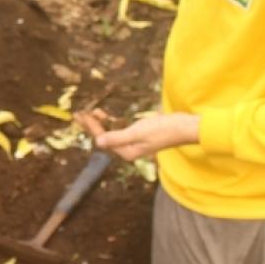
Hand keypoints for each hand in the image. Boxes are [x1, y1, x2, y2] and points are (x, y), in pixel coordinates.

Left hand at [76, 109, 199, 161]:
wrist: (184, 127)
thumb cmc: (162, 130)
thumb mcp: (138, 133)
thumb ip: (117, 137)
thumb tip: (98, 141)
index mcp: (127, 152)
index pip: (103, 138)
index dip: (91, 126)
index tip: (81, 114)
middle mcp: (129, 150)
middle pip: (105, 137)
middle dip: (92, 125)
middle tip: (80, 112)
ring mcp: (134, 143)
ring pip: (111, 133)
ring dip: (101, 123)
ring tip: (92, 111)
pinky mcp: (139, 135)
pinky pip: (120, 129)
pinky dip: (112, 122)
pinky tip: (107, 116)